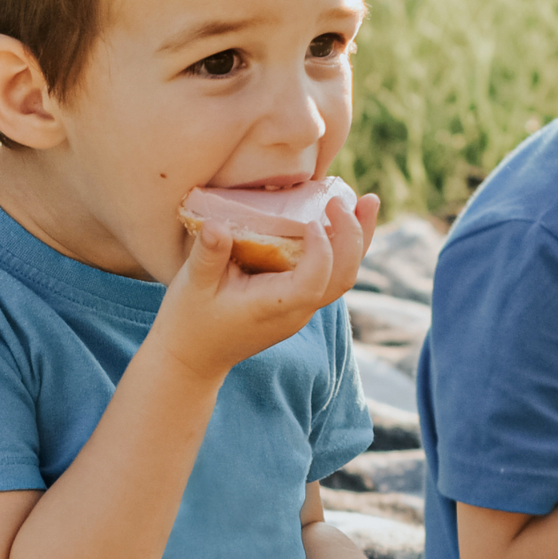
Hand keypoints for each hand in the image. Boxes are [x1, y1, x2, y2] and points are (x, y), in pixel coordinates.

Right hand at [141, 188, 375, 386]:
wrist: (192, 358)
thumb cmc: (190, 320)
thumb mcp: (192, 285)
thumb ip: (207, 255)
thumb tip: (217, 225)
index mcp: (276, 306)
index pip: (316, 279)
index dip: (322, 248)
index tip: (312, 219)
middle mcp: (297, 310)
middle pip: (345, 276)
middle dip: (357, 236)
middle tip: (360, 199)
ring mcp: (300, 309)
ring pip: (343, 276)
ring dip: (356, 239)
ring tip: (367, 202)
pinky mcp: (296, 302)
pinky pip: (328, 274)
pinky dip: (339, 247)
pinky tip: (337, 220)